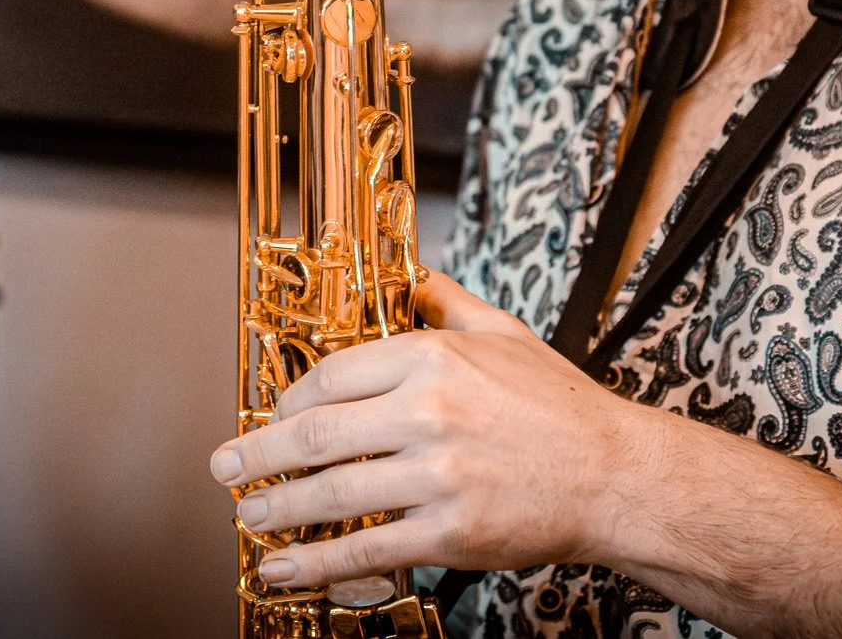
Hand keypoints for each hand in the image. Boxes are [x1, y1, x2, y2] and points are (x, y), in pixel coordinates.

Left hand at [208, 274, 649, 590]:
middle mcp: (429, 413)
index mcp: (434, 358)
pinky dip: (315, 562)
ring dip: (276, 509)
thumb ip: (446, 302)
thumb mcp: (504, 332)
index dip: (289, 398)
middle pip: (317, 434)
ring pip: (332, 493)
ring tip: (247, 515)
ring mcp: (438, 476)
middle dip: (258, 454)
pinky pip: (367, 548)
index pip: (334, 374)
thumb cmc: (561, 406)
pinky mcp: (450, 532)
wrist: (616, 476)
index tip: (272, 412)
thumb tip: (409, 273)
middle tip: (225, 467)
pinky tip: (284, 567)